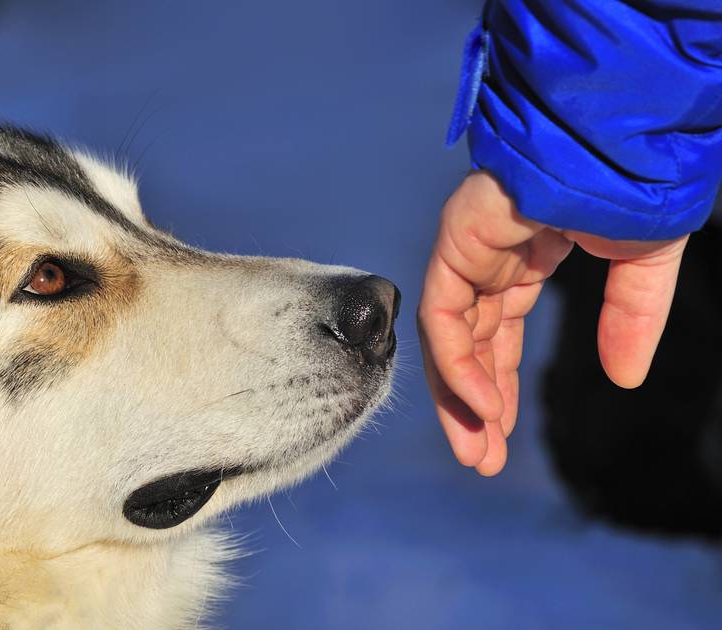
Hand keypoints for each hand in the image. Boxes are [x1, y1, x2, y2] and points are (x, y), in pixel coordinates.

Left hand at [418, 172, 688, 475]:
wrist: (622, 136)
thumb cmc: (633, 183)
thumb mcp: (644, 265)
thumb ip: (632, 319)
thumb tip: (625, 379)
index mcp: (524, 259)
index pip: (497, 335)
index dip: (500, 387)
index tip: (502, 436)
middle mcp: (488, 260)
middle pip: (469, 344)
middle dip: (474, 405)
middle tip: (481, 460)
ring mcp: (467, 249)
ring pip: (449, 337)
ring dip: (461, 397)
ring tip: (476, 453)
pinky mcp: (456, 242)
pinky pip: (446, 314)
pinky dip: (460, 362)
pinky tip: (483, 405)